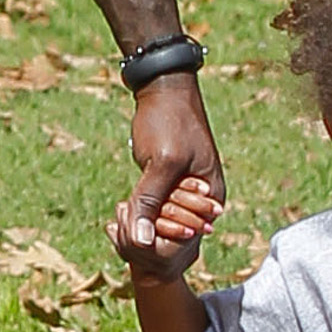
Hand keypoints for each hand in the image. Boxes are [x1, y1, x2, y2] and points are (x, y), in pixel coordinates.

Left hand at [112, 75, 225, 279]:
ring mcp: (184, 195)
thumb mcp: (161, 162)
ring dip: (138, 225)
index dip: (154, 240)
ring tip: (119, 213)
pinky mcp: (168, 187)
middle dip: (144, 233)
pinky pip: (153, 213)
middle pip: (172, 238)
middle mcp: (202, 202)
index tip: (129, 221)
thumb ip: (151, 202)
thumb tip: (140, 242)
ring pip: (159, 228)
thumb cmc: (168, 121)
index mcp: (211, 199)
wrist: (162, 89)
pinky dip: (137, 214)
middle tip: (120, 216)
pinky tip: (120, 211)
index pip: (185, 240)